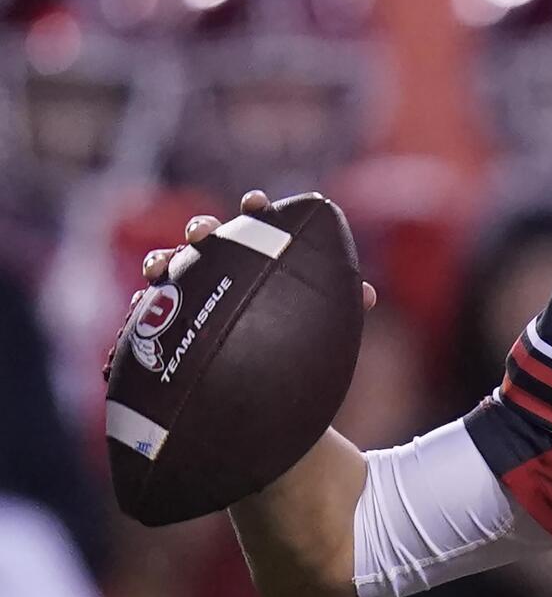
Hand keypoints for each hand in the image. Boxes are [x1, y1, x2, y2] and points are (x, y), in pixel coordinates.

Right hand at [102, 190, 377, 383]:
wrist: (262, 393)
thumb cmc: (292, 345)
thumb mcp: (318, 327)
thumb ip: (342, 307)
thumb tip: (368, 294)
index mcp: (258, 263)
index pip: (257, 227)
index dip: (255, 210)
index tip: (256, 204)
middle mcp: (220, 272)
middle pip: (206, 240)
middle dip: (201, 229)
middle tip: (201, 233)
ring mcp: (190, 296)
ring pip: (170, 270)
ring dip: (162, 261)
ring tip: (159, 267)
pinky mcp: (166, 326)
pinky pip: (146, 316)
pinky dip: (140, 310)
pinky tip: (138, 313)